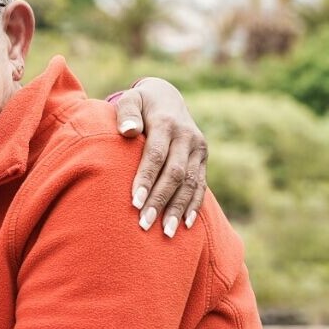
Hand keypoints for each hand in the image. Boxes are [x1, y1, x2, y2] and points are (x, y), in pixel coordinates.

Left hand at [114, 78, 207, 237]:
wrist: (167, 96)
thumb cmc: (140, 103)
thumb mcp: (131, 100)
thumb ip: (126, 113)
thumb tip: (127, 131)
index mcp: (166, 123)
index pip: (156, 156)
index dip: (146, 179)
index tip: (134, 203)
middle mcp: (187, 136)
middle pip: (175, 174)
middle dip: (160, 200)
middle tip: (144, 224)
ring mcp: (198, 148)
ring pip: (191, 183)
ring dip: (177, 209)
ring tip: (164, 232)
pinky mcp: (203, 158)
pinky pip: (201, 185)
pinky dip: (193, 205)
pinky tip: (184, 224)